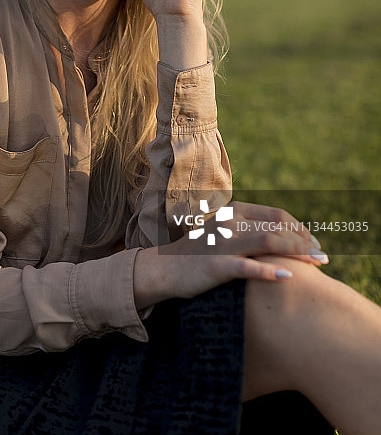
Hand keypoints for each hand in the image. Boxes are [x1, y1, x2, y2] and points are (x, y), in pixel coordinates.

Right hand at [133, 202, 327, 308]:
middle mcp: (229, 222)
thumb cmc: (198, 255)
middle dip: (305, 242)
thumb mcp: (223, 234)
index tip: (314, 244)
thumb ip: (248, 231)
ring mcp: (222, 242)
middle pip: (278, 227)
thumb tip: (282, 238)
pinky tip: (287, 276)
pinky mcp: (215, 265)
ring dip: (297, 253)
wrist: (163, 270)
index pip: (277, 215)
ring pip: (268, 242)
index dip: (301, 229)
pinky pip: (247, 267)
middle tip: (323, 257)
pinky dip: (269, 271)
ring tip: (316, 265)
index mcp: (234, 212)